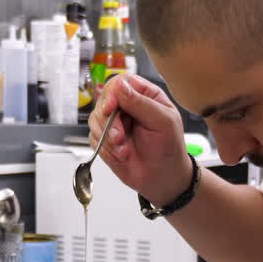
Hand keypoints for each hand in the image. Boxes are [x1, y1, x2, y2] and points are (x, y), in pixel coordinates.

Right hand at [87, 74, 192, 205]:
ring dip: (107, 138)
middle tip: (119, 138)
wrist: (162, 178)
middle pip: (104, 101)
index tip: (111, 108)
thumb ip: (141, 102)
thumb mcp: (162, 122)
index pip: (120, 83)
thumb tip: (120, 85)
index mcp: (144, 95)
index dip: (112, 94)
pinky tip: (121, 155)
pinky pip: (93, 138)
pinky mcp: (105, 139)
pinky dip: (105, 149)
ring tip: (124, 151)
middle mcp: (127, 106)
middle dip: (109, 122)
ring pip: (95, 119)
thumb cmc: (169, 148)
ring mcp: (115, 122)